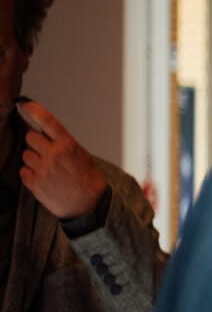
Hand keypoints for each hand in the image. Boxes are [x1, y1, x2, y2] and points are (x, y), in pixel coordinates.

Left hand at [17, 101, 107, 220]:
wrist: (89, 205)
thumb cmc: (88, 180)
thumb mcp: (82, 155)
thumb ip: (63, 143)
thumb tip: (44, 133)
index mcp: (68, 145)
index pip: (47, 121)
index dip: (34, 110)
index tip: (25, 105)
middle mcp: (54, 155)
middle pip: (30, 137)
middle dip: (35, 142)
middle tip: (44, 150)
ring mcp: (43, 170)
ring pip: (26, 154)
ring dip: (33, 159)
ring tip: (47, 168)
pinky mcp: (35, 184)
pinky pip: (23, 171)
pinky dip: (30, 173)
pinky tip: (42, 177)